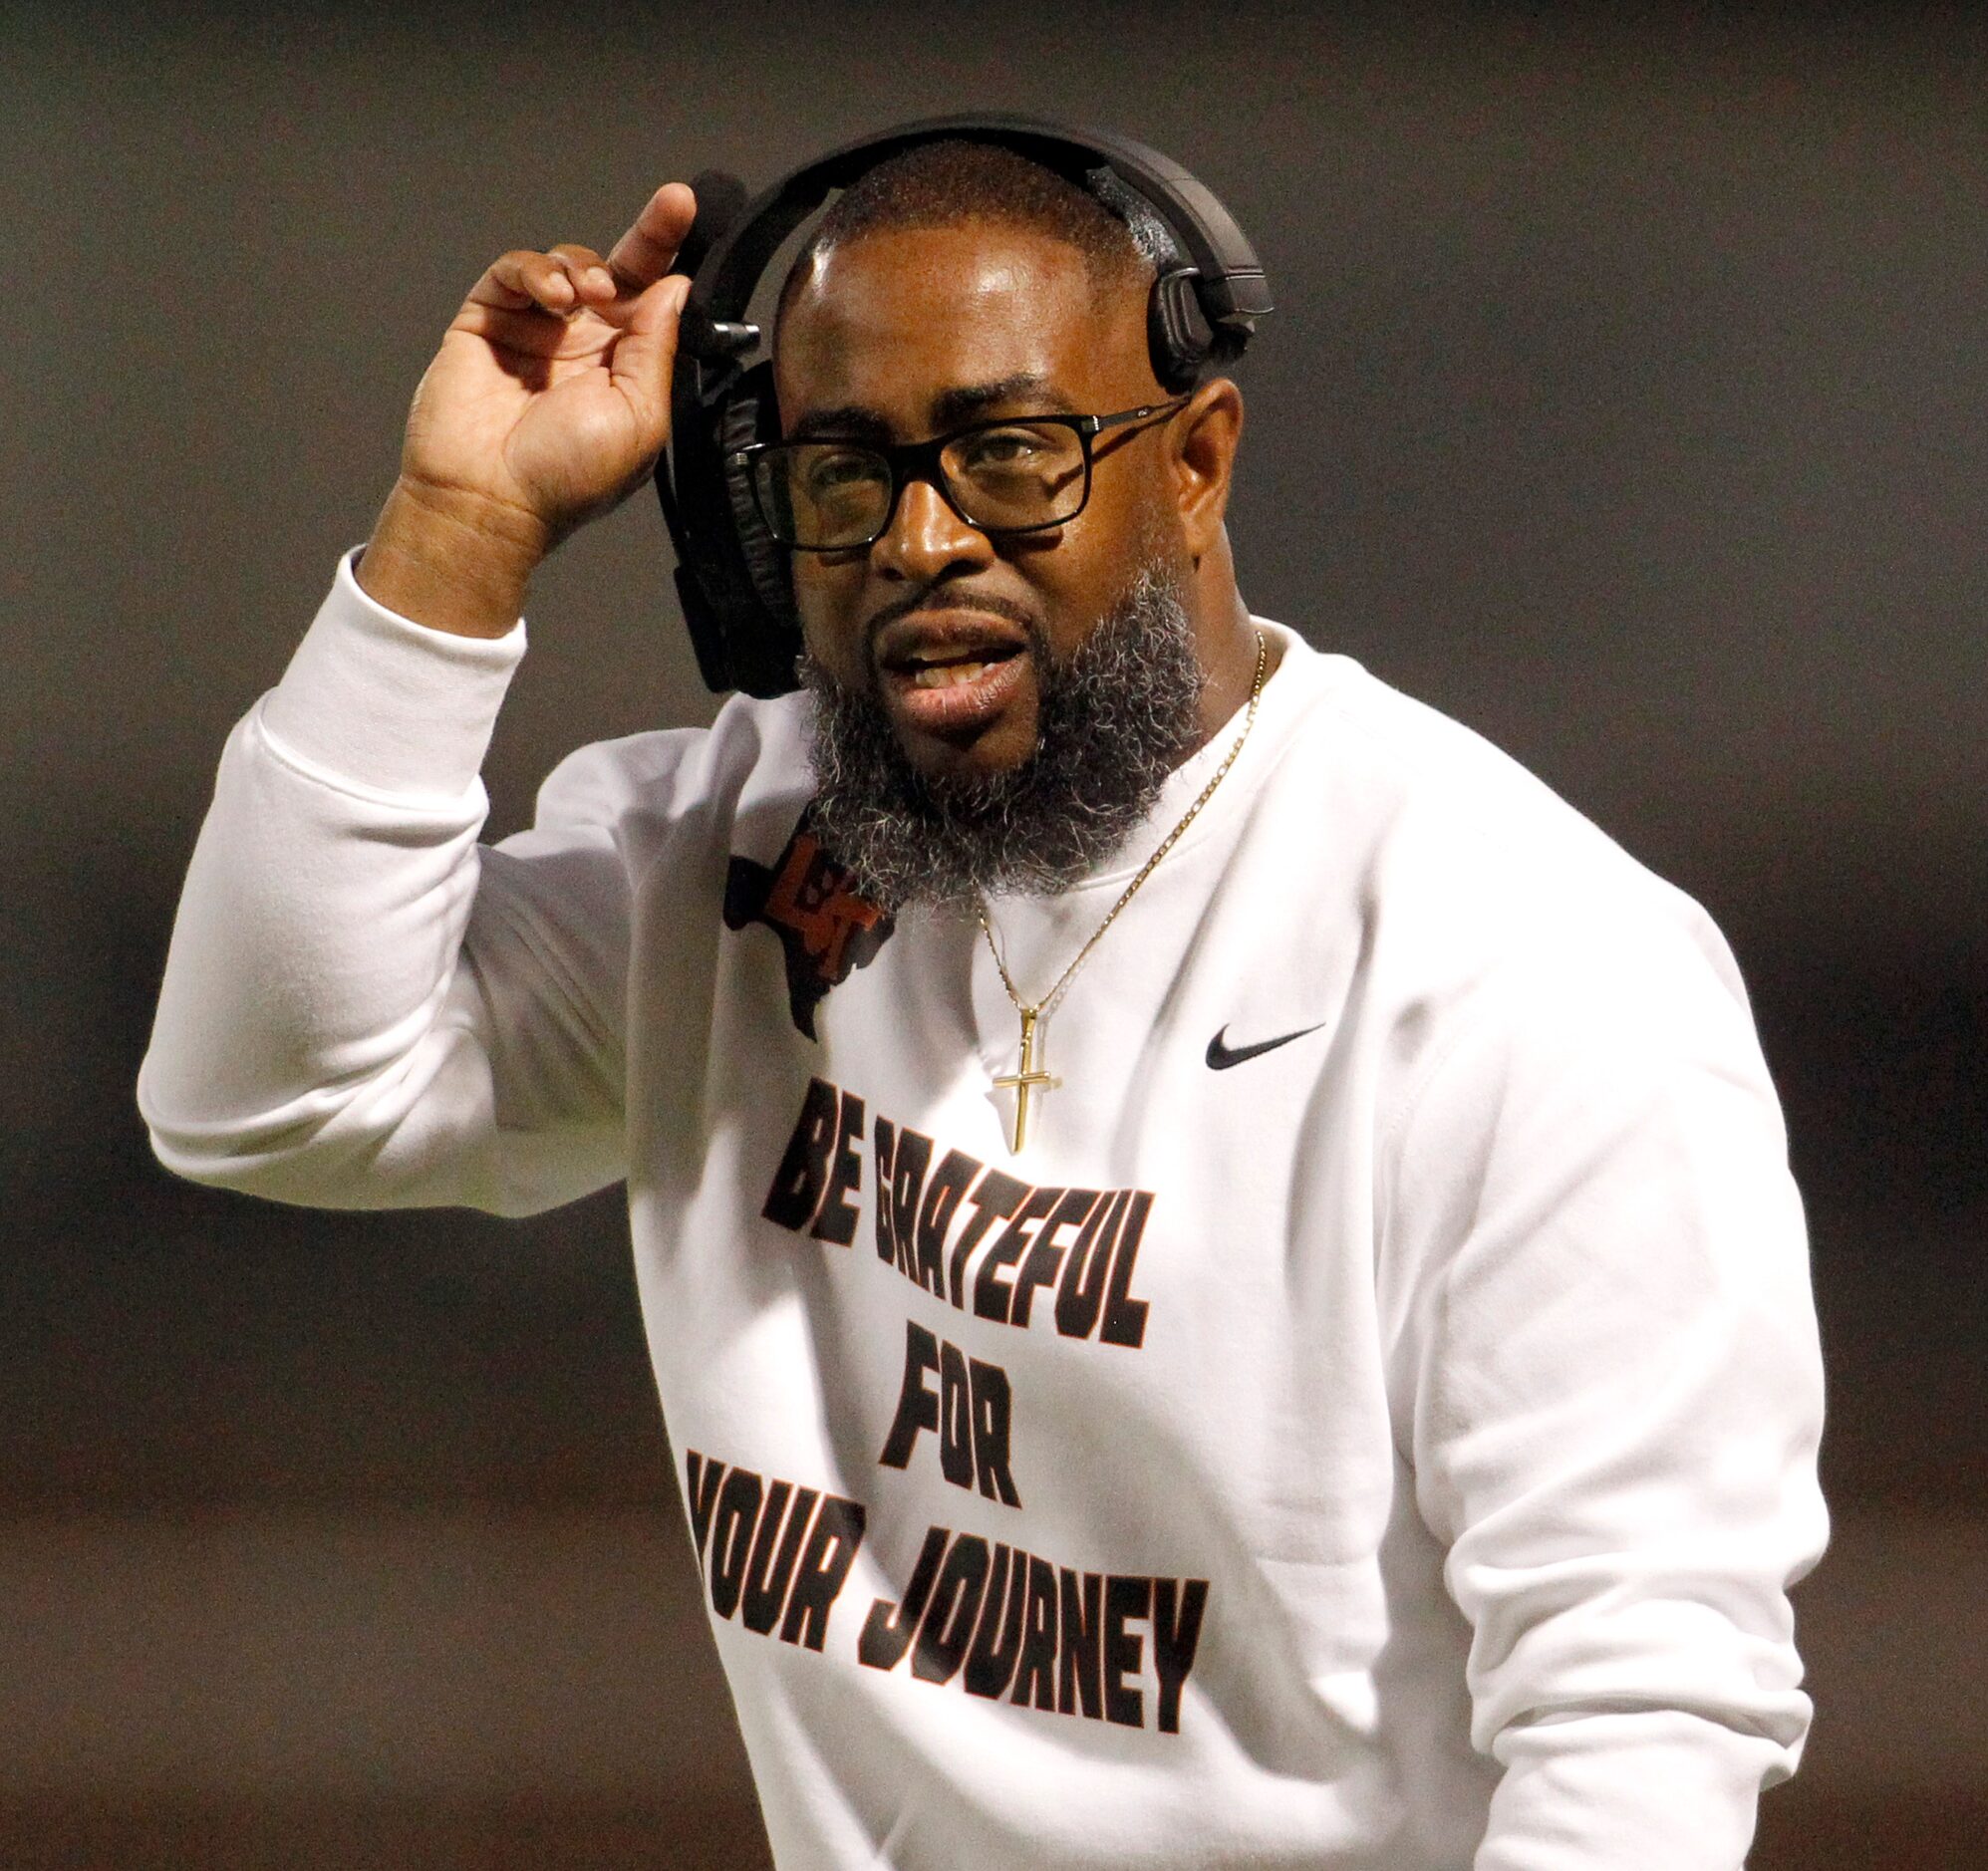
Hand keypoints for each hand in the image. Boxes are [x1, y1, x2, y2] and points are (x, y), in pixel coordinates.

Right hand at [359, 183, 697, 636]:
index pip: (655, 304)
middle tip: (673, 203)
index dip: (671, 259)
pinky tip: (554, 297)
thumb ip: (655, 350)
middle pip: (621, 270)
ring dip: (587, 267)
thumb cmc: (566, 478)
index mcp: (627, 371)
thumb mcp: (639, 418)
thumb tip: (675, 288)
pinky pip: (517, 271)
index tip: (691, 216)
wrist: (488, 501)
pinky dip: (537, 270)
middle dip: (649, 233)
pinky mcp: (488, 319)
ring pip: (570, 263)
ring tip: (588, 297)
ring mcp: (536, 330)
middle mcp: (585, 345)